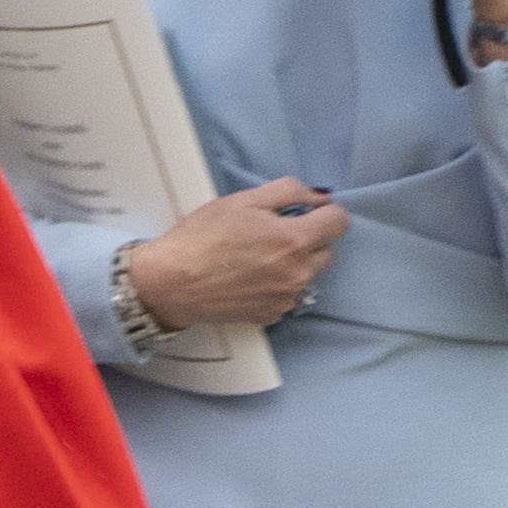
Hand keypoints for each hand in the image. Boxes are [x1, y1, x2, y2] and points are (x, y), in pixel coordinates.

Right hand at [128, 176, 347, 328]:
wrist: (168, 283)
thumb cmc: (200, 238)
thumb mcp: (241, 201)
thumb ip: (287, 192)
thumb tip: (318, 196)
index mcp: (294, 240)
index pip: (339, 222)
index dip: (325, 212)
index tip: (306, 212)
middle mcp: (298, 273)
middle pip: (327, 250)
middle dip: (309, 239)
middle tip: (273, 234)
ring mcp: (286, 298)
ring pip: (307, 274)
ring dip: (293, 263)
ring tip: (257, 259)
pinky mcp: (271, 315)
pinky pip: (287, 295)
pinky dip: (276, 286)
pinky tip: (248, 279)